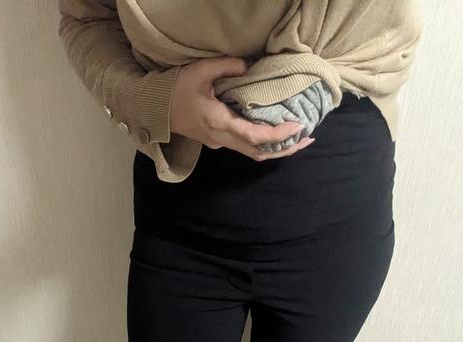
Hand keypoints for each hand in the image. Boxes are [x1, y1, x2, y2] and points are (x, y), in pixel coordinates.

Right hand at [170, 57, 314, 161]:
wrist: (155, 110)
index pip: (254, 136)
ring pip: (253, 153)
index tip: (297, 126)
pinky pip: (246, 147)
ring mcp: (219, 142)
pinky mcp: (218, 141)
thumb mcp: (200, 71)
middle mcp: (221, 138)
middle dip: (285, 148)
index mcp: (219, 123)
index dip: (278, 135)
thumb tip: (250, 67)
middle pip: (259, 152)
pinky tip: (277, 135)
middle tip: (308, 139)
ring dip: (276, 149)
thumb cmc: (175, 90)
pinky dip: (264, 144)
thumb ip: (227, 66)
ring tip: (298, 140)